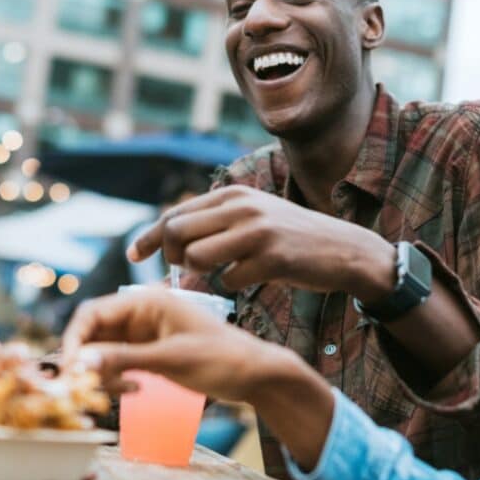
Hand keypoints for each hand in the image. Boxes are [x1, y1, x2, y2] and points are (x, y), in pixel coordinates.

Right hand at [60, 289, 284, 401]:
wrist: (255, 375)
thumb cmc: (221, 359)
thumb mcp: (172, 359)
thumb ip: (125, 358)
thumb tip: (80, 361)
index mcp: (147, 301)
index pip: (93, 312)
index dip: (74, 339)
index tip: (71, 370)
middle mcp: (141, 314)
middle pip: (92, 333)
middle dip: (86, 361)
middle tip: (90, 389)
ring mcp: (143, 334)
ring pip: (102, 351)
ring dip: (102, 373)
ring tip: (124, 391)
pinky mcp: (148, 352)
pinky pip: (117, 363)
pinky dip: (117, 378)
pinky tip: (135, 390)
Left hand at [128, 185, 395, 299]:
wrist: (344, 249)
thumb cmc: (292, 239)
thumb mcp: (253, 217)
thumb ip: (215, 224)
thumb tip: (170, 245)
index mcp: (232, 194)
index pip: (175, 213)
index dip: (150, 236)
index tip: (135, 254)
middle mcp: (241, 207)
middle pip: (177, 232)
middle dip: (170, 257)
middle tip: (183, 270)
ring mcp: (256, 231)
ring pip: (196, 256)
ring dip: (201, 273)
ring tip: (223, 271)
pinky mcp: (271, 257)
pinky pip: (228, 280)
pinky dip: (233, 285)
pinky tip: (252, 279)